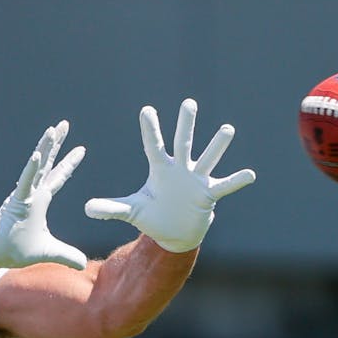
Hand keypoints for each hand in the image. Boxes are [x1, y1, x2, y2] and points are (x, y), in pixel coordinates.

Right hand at [0, 121, 87, 271]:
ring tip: (54, 130)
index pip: (58, 177)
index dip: (69, 163)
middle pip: (48, 163)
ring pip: (36, 166)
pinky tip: (38, 155)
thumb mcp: (49, 252)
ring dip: (45, 148)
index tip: (81, 149)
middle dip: (56, 144)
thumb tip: (84, 264)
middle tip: (64, 125)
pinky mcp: (15, 201)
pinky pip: (25, 182)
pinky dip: (31, 169)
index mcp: (39, 200)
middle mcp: (32, 192)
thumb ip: (67, 255)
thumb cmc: (15, 250)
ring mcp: (23, 194)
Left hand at [85, 99, 256, 252]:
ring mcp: (196, 180)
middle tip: (189, 103)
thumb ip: (110, 208)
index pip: (154, 146)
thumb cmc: (153, 217)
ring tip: (227, 129)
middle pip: (183, 142)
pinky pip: (225, 186)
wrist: (174, 234)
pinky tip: (251, 174)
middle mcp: (180, 169)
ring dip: (217, 145)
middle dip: (186, 124)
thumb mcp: (131, 212)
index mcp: (160, 170)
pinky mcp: (208, 195)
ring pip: (208, 158)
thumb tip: (86, 208)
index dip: (150, 129)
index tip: (146, 110)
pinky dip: (237, 180)